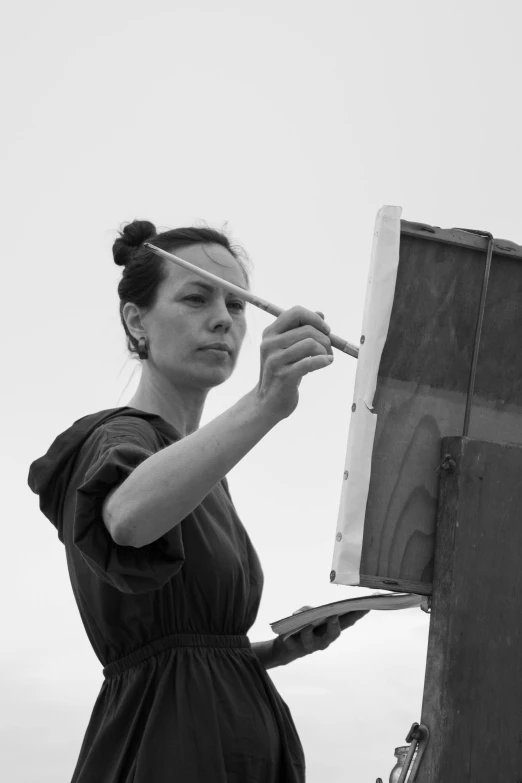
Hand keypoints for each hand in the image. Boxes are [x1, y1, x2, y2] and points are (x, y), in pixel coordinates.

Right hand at [253, 306, 332, 421]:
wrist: (267, 402)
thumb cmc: (282, 372)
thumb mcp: (288, 348)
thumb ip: (301, 330)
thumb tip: (321, 314)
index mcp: (270, 333)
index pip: (296, 312)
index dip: (315, 319)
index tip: (326, 330)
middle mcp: (269, 344)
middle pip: (307, 329)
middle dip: (325, 338)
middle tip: (329, 350)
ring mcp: (275, 360)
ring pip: (310, 344)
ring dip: (325, 351)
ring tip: (326, 359)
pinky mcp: (284, 375)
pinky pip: (310, 362)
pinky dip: (323, 361)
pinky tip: (327, 363)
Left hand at [273, 608, 368, 665]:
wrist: (284, 648)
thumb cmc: (301, 627)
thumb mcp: (305, 614)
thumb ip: (308, 610)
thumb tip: (308, 612)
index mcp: (330, 629)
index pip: (347, 620)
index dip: (359, 613)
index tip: (369, 604)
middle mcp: (323, 640)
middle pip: (333, 635)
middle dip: (334, 626)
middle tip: (333, 617)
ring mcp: (310, 646)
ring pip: (313, 642)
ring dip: (310, 634)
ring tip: (307, 627)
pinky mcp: (295, 649)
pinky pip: (293, 644)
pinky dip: (290, 638)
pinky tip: (287, 635)